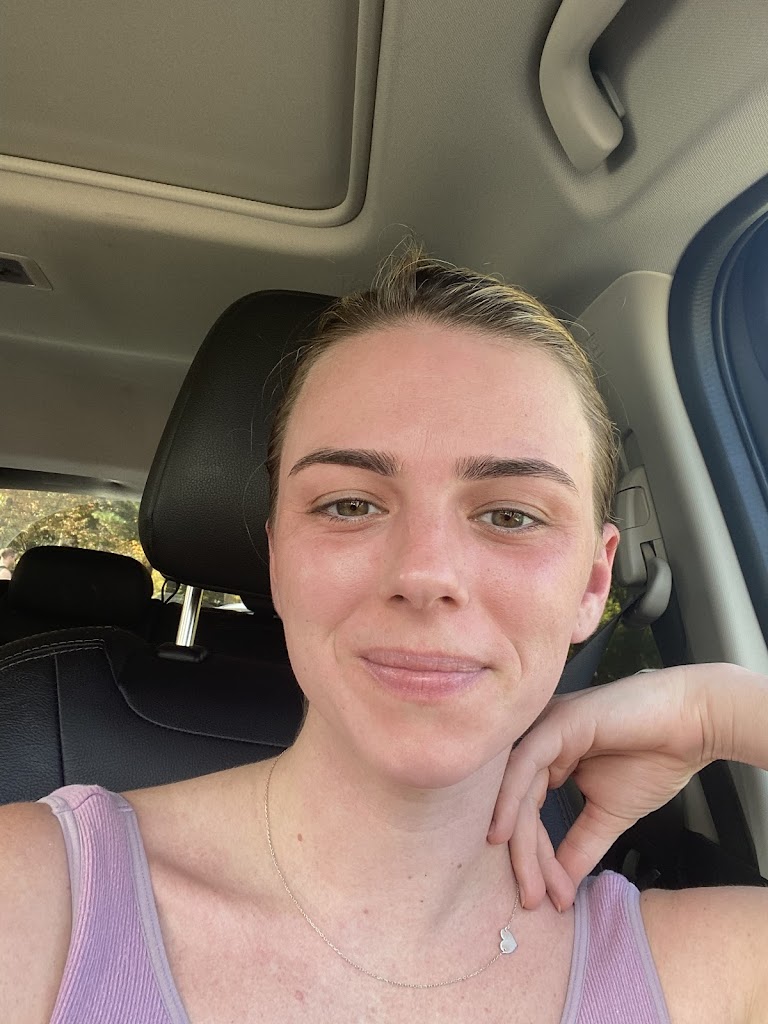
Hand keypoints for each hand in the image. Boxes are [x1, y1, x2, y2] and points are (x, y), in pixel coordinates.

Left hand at [488, 664, 738, 910]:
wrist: (693, 726)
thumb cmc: (654, 759)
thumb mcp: (609, 814)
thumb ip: (579, 844)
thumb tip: (560, 886)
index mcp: (547, 758)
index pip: (525, 812)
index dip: (532, 858)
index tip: (545, 899)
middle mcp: (538, 742)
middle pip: (514, 804)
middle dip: (522, 856)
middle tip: (533, 900)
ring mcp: (544, 728)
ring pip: (515, 789)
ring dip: (521, 841)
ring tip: (530, 883)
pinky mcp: (556, 721)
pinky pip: (524, 764)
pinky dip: (511, 800)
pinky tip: (505, 834)